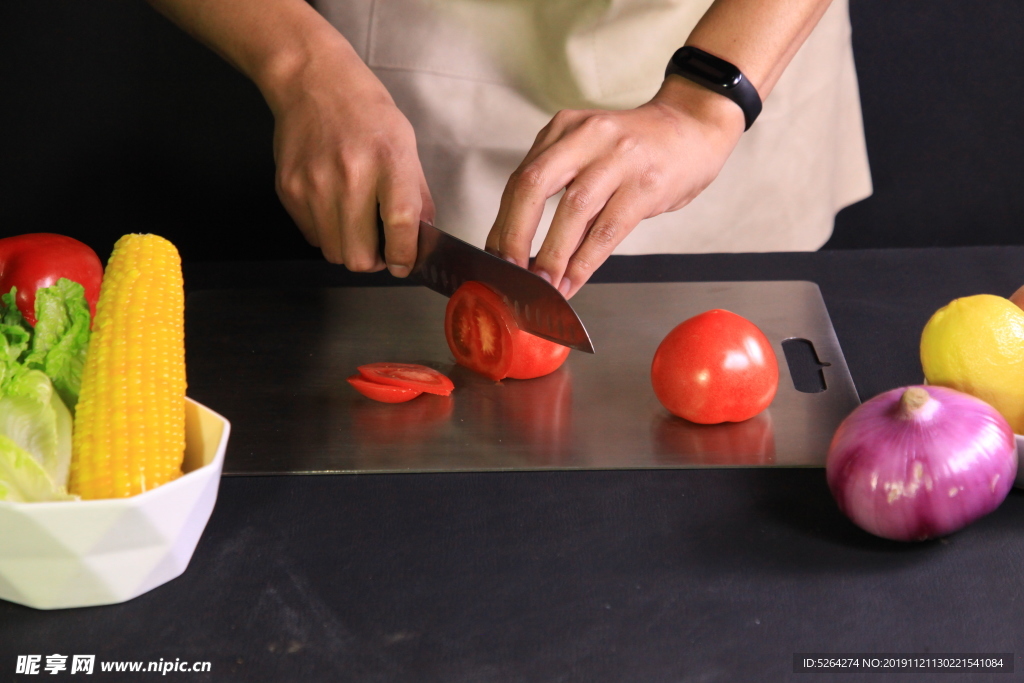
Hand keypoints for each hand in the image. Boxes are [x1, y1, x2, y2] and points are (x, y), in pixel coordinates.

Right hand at [267, 44, 432, 275]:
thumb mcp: (406, 144)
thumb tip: (421, 240)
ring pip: (334, 254)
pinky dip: (327, 232)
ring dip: (349, 248)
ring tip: (357, 225)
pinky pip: (313, 236)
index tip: (404, 264)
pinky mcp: (289, 190)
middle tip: (380, 247)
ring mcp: (314, 184)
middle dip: (374, 261)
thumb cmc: (365, 112)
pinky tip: (333, 206)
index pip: (400, 225)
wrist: (312, 83)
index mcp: (389, 161)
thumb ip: (416, 196)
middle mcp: (350, 175)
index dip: (404, 256)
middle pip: (359, 257)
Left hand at [485, 77, 744, 297]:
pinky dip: (586, 260)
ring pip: (573, 210)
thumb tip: (524, 248)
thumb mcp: (590, 153)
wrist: (694, 128)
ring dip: (553, 256)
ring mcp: (619, 158)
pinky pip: (608, 228)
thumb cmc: (637, 150)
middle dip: (515, 235)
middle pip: (534, 185)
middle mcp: (588, 136)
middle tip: (509, 272)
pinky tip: (575, 281)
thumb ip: (559, 188)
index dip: (503, 223)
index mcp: (564, 129)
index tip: (494, 258)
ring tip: (543, 286)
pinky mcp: (647, 184)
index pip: (521, 178)